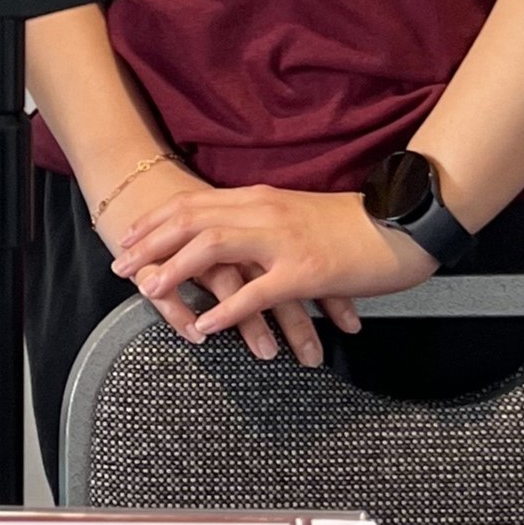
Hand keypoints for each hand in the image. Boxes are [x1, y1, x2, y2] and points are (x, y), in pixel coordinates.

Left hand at [90, 164, 366, 367]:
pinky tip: (206, 326)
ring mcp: (283, 241)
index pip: (193, 203)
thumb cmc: (350, 225)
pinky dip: (227, 309)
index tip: (128, 236)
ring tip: (149, 289)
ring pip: (215, 248)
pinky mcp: (306, 270)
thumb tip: (229, 237)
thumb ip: (260, 222)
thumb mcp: (294, 215)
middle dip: (151, 242)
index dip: (156, 220)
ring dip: (177, 269)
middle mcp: (264, 212)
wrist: (401, 224)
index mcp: (259, 199)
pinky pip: (258, 292)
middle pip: (192, 220)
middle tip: (122, 264)